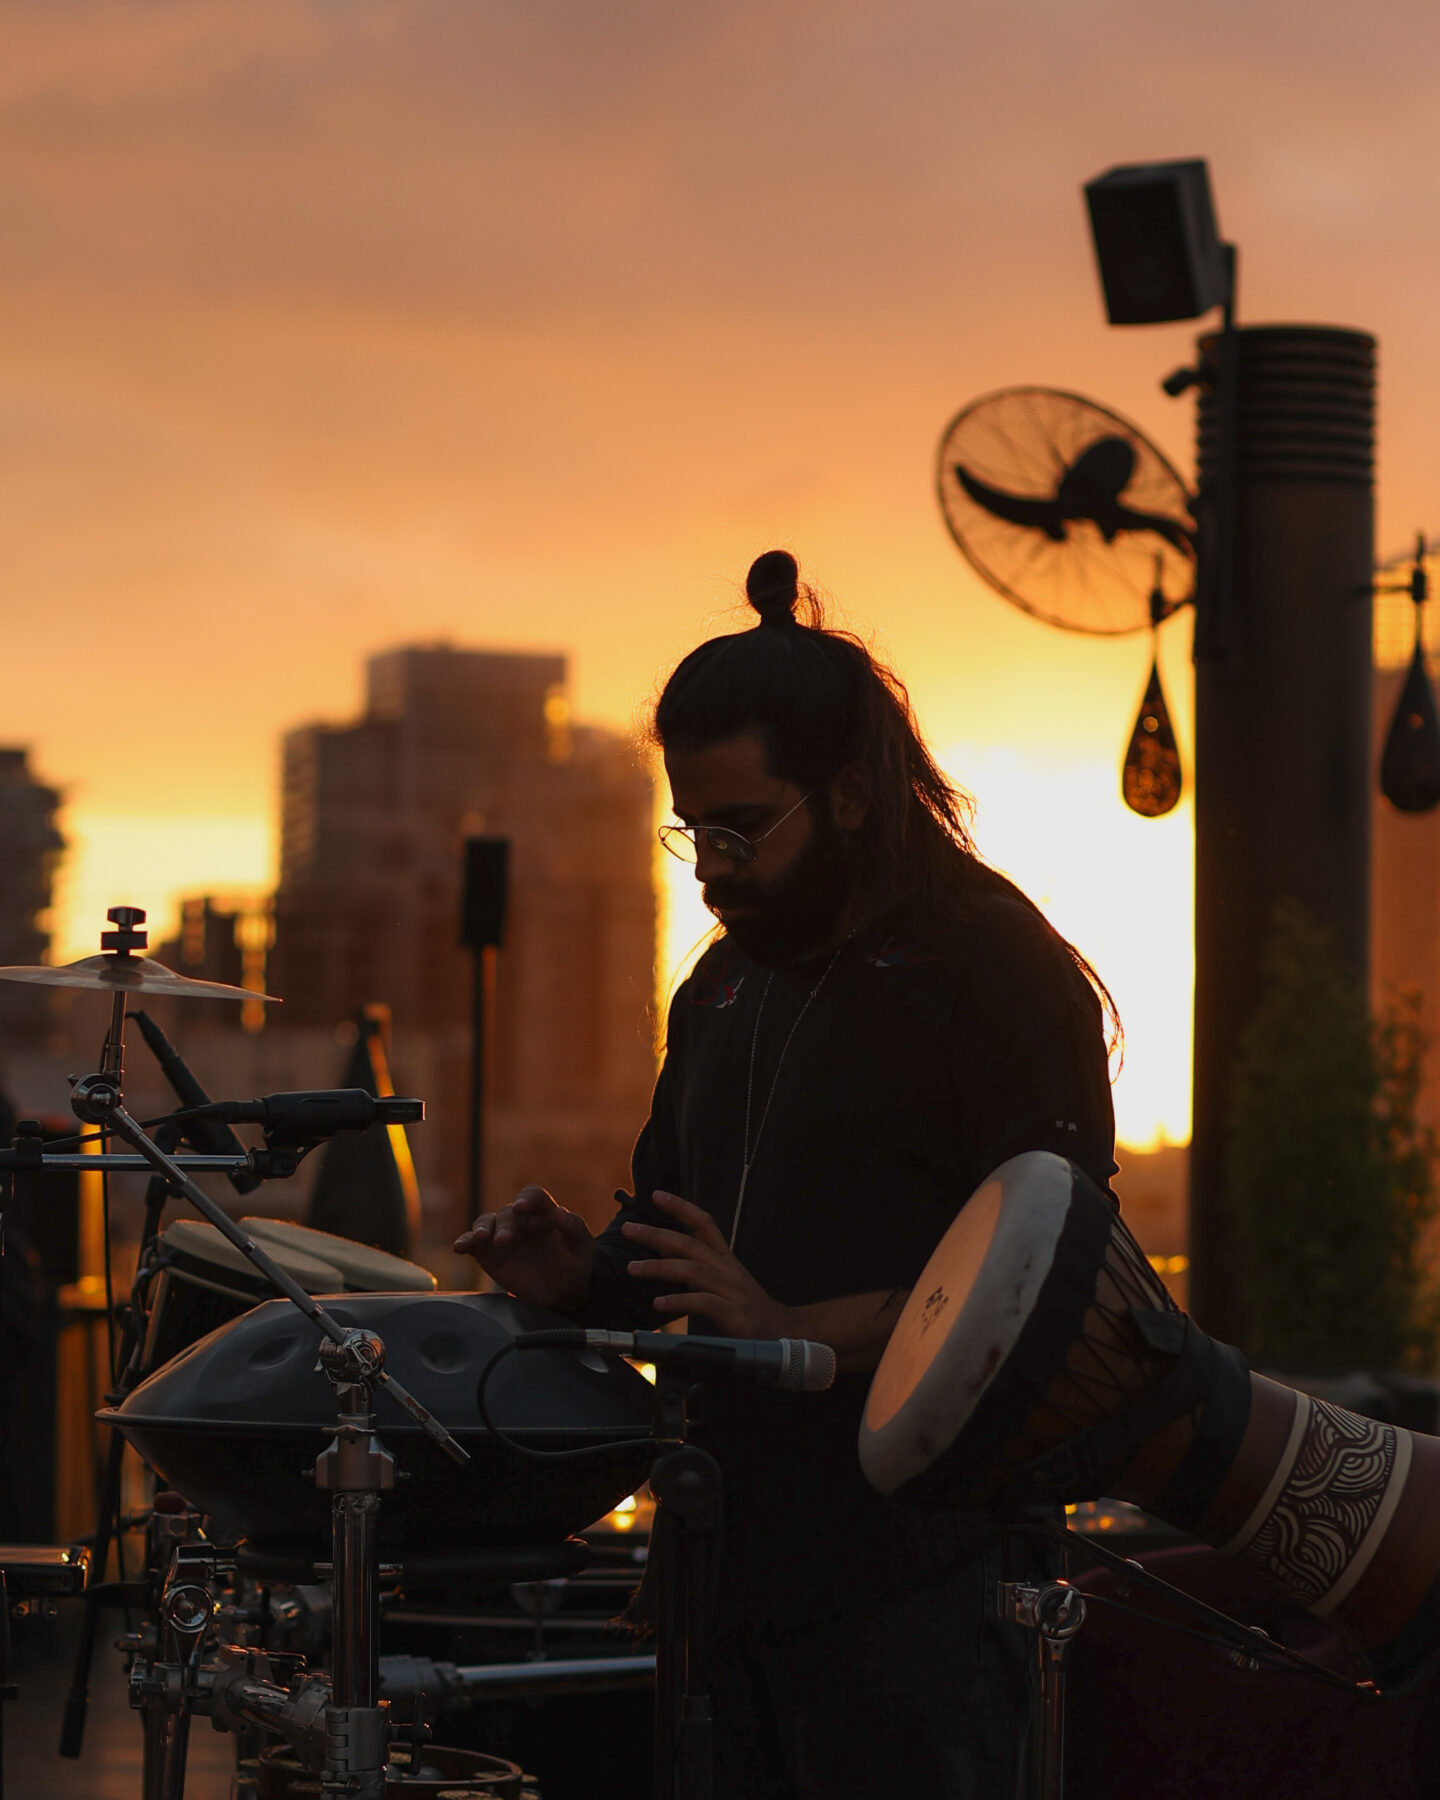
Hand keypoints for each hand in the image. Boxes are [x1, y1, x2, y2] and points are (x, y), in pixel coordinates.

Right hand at [453, 1185, 595, 1313]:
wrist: (563, 1292)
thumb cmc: (574, 1263)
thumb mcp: (581, 1245)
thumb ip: (573, 1228)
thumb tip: (560, 1213)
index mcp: (544, 1213)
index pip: (533, 1196)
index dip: (526, 1198)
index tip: (521, 1207)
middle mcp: (521, 1221)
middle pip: (507, 1213)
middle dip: (505, 1225)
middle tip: (505, 1241)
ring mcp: (502, 1236)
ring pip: (486, 1222)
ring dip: (481, 1228)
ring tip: (480, 1239)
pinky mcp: (489, 1254)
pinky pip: (473, 1244)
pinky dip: (465, 1242)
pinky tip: (460, 1247)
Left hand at [621, 1190, 788, 1338]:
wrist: (780, 1331)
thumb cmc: (745, 1306)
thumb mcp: (721, 1279)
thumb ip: (694, 1263)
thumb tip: (661, 1250)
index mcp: (724, 1257)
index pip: (703, 1223)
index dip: (681, 1207)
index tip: (656, 1195)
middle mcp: (727, 1268)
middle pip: (689, 1244)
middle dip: (656, 1234)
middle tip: (629, 1229)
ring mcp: (730, 1289)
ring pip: (692, 1270)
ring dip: (659, 1267)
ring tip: (633, 1269)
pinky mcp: (732, 1312)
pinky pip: (702, 1302)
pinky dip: (679, 1301)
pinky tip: (659, 1303)